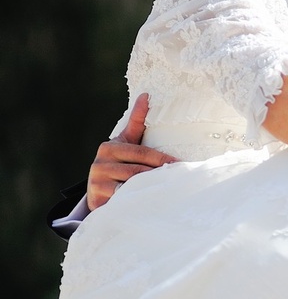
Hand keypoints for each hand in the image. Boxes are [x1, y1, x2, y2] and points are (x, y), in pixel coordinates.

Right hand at [86, 94, 176, 210]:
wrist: (97, 190)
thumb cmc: (118, 163)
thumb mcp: (126, 142)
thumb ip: (137, 122)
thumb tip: (146, 95)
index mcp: (109, 148)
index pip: (141, 153)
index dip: (162, 159)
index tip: (179, 165)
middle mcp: (99, 164)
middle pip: (138, 171)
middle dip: (159, 176)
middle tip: (179, 180)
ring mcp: (97, 183)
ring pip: (132, 187)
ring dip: (151, 190)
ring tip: (170, 192)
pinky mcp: (97, 200)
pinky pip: (123, 202)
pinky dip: (139, 202)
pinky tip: (153, 203)